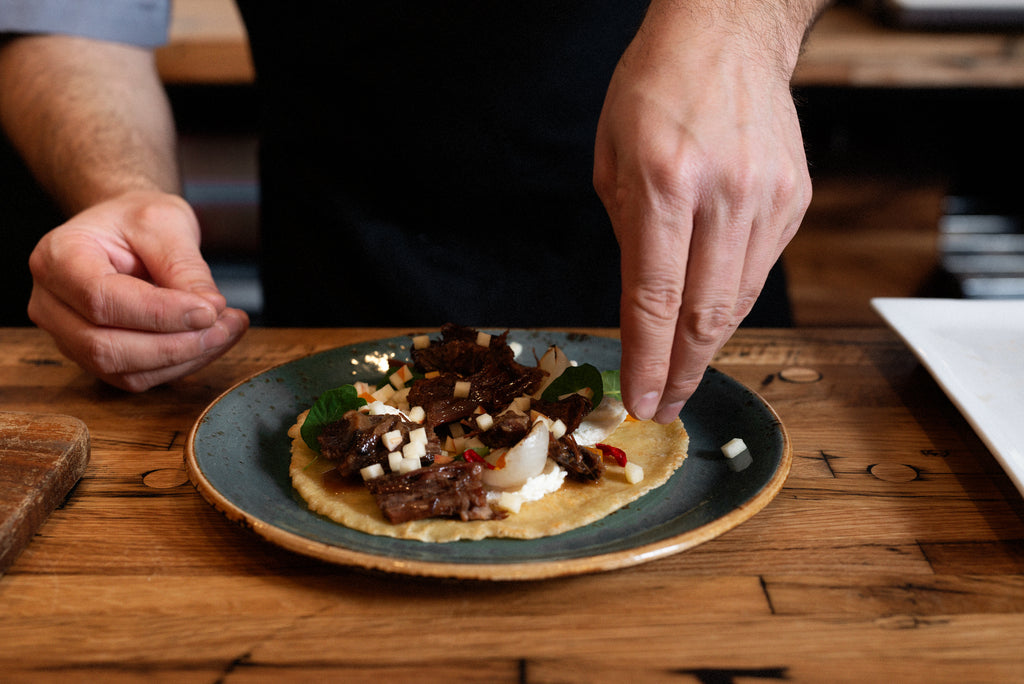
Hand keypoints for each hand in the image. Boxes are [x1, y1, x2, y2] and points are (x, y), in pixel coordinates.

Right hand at [27, 191, 248, 390]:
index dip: (159, 313)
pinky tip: (210, 341)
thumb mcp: (165, 223)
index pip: (101, 300)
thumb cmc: (135, 220)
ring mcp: (68, 336)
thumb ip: (185, 267)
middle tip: (226, 325)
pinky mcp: (94, 357)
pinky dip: (180, 365)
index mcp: (59, 258)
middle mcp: (52, 303)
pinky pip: (136, 377)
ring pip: (124, 370)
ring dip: (185, 359)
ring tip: (227, 329)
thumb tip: (210, 310)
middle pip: (106, 347)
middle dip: (176, 344)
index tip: (209, 310)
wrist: (123, 229)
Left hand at [594, 4, 812, 422]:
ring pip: (737, 301)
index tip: (640, 399)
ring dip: (706, 347)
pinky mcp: (793, 199)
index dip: (646, 360)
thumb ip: (626, 233)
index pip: (654, 298)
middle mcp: (723, 193)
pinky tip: (709, 312)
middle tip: (664, 404)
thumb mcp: (611, 156)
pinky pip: (759, 269)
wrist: (729, 32)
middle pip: (703, 315)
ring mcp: (767, 198)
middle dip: (680, 371)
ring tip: (682, 373)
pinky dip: (731, 299)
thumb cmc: (656, 87)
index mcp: (665, 181)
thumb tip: (639, 304)